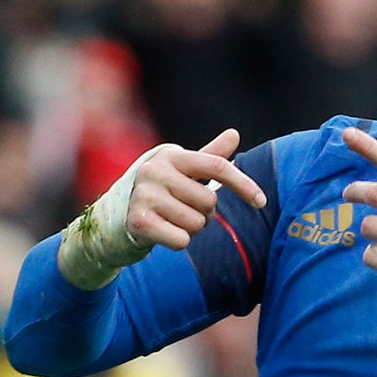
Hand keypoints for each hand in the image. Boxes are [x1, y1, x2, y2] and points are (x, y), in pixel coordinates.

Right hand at [123, 129, 267, 250]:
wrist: (114, 221)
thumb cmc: (159, 194)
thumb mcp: (182, 173)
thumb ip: (209, 156)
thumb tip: (234, 133)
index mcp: (170, 156)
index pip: (217, 166)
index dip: (243, 184)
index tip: (262, 202)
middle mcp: (155, 171)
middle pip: (209, 201)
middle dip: (204, 213)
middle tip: (183, 211)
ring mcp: (144, 195)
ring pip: (197, 223)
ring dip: (191, 229)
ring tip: (171, 221)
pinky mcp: (139, 221)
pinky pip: (182, 240)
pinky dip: (178, 242)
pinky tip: (163, 233)